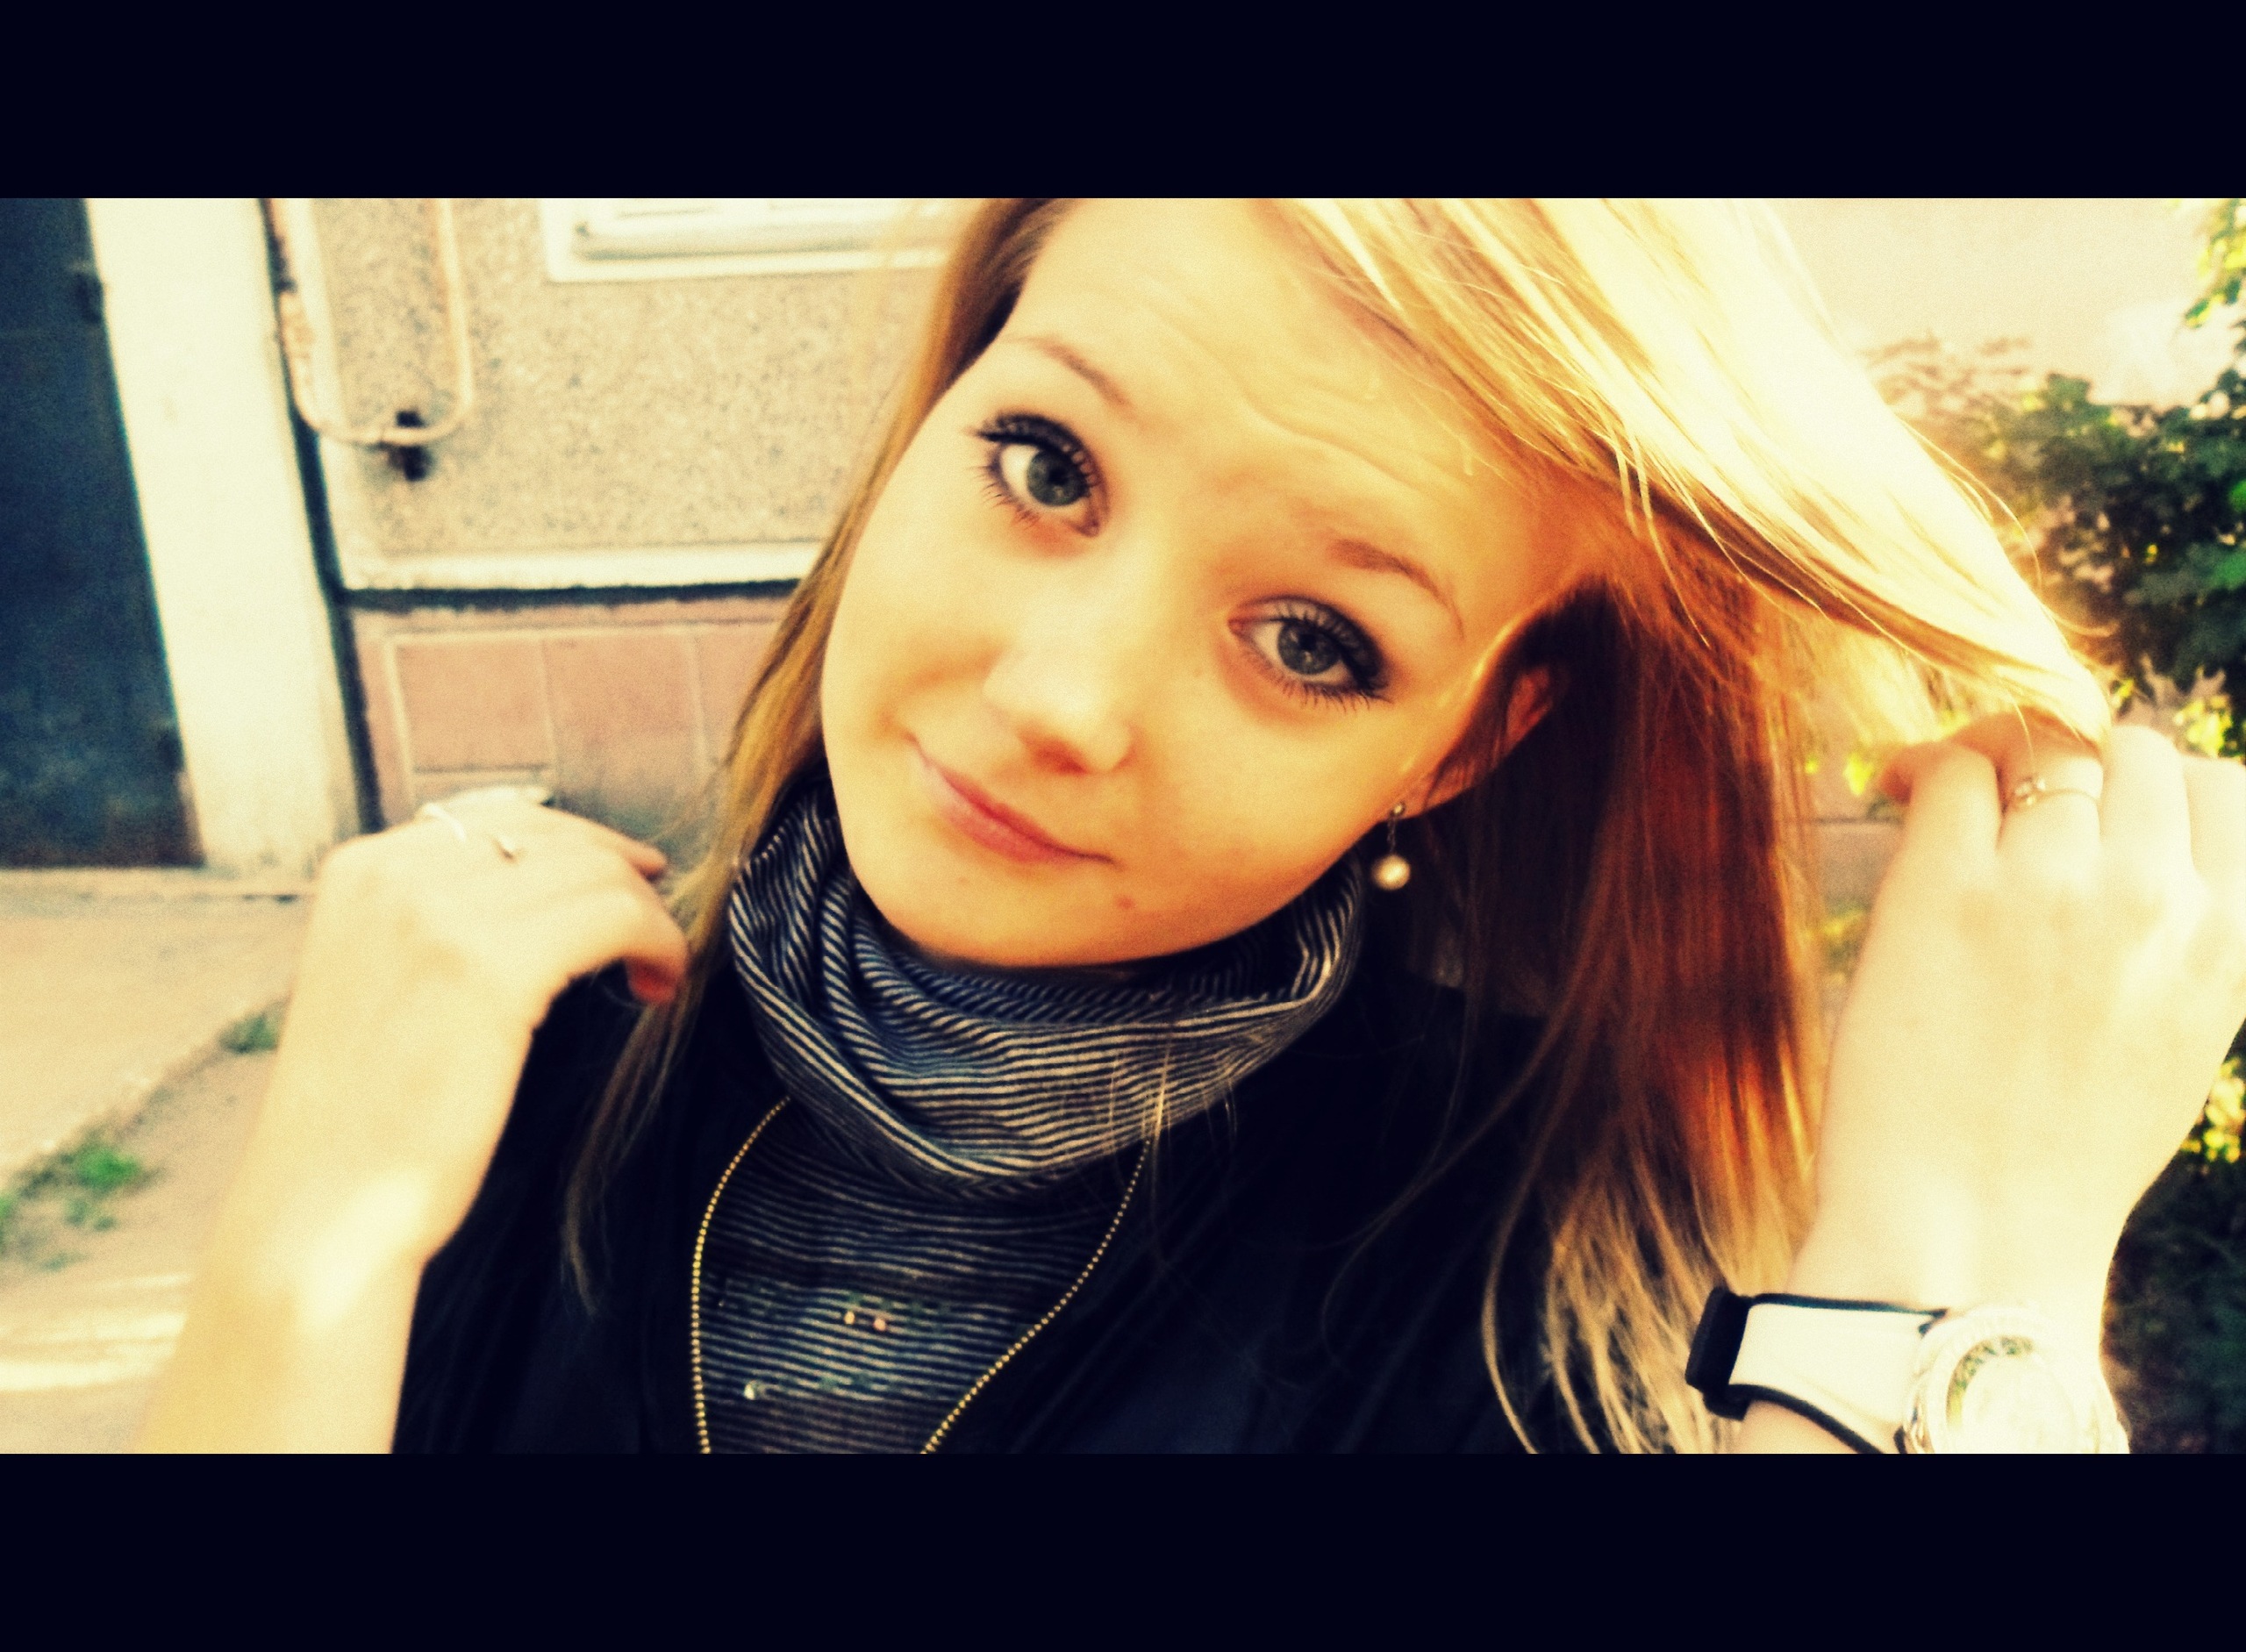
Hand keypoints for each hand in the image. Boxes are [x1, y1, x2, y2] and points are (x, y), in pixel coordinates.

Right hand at [239, 798, 688, 1275]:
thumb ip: (441, 918)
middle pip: (556, 837)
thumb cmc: (367, 1117)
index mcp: (360, 870)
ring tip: (654, 971)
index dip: (582, 847)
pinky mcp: (490, 970)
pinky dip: (657, 941)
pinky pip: (616, 916)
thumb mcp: (383, 980)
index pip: (503, 819)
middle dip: (620, 877)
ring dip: (645, 916)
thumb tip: (550, 876)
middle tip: (652, 932)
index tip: (629, 883)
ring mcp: (436, 916)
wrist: (321, 1210)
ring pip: (595, 872)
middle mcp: (392, 876)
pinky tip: (659, 985)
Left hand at [1793, 717, 2245, 1338]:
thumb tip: (2123, 836)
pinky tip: (1893, 791)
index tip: (2093, 814)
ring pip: (2039, 750)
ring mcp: (2049, 886)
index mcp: (2226, 940)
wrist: (1969, 1232)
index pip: (2216, 786)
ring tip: (1942, 802)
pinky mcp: (1946, 889)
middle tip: (2010, 808)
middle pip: (2126, 752)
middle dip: (2072, 770)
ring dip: (1992, 764)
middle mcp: (2151, 898)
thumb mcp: (2172, 1038)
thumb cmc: (2054, 1150)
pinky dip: (1922, 767)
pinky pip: (1950, 769)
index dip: (2148, 786)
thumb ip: (2171, 936)